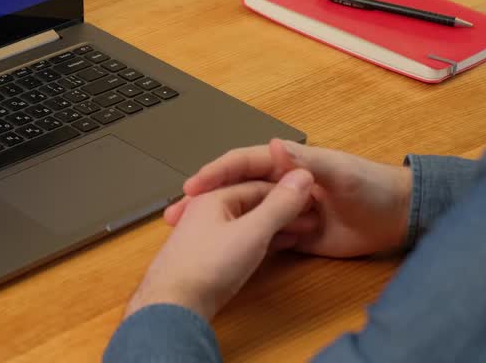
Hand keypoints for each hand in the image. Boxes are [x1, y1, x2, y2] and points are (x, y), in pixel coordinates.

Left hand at [125, 169, 313, 320]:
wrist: (174, 307)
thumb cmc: (205, 268)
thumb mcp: (252, 233)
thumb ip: (279, 205)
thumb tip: (301, 178)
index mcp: (214, 196)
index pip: (260, 185)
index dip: (289, 191)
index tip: (311, 198)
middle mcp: (207, 211)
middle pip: (253, 202)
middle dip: (283, 209)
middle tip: (309, 216)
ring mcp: (206, 234)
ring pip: (248, 223)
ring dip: (275, 226)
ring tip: (299, 231)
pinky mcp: (208, 257)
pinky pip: (242, 241)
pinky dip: (262, 242)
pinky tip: (274, 249)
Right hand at [165, 139, 411, 258]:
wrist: (399, 218)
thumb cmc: (373, 185)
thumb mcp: (338, 171)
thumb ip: (306, 160)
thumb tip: (275, 144)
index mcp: (288, 163)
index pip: (242, 164)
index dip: (215, 172)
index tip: (191, 185)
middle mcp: (283, 186)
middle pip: (236, 191)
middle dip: (205, 200)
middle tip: (176, 214)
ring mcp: (287, 212)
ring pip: (245, 216)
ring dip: (218, 224)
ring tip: (188, 236)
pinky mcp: (296, 237)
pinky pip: (264, 239)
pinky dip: (245, 244)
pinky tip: (222, 253)